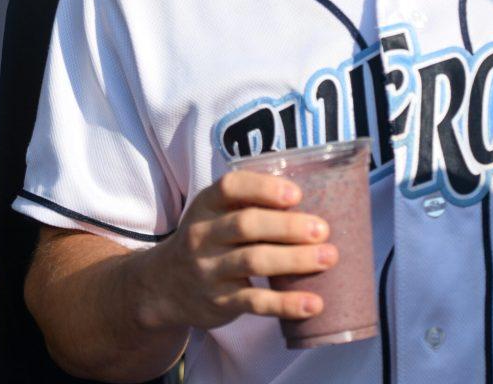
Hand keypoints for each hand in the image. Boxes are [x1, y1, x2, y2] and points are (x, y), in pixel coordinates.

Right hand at [139, 169, 337, 333]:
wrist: (163, 286)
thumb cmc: (207, 239)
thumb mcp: (214, 213)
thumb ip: (248, 203)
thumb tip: (311, 195)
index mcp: (206, 205)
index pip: (231, 188)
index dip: (264, 188)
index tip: (296, 194)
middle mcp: (203, 235)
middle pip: (247, 225)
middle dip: (288, 226)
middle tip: (323, 229)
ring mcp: (209, 270)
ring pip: (254, 261)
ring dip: (295, 260)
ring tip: (328, 257)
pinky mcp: (220, 302)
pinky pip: (256, 302)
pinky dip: (287, 303)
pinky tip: (314, 303)